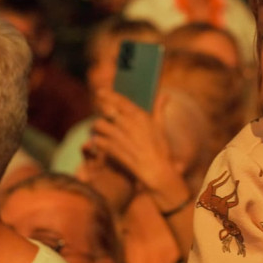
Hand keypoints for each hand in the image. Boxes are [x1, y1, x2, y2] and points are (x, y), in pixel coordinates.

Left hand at [90, 89, 190, 211]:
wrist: (156, 170)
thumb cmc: (160, 149)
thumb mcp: (160, 127)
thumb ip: (159, 109)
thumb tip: (165, 94)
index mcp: (140, 116)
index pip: (121, 100)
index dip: (109, 95)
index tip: (100, 92)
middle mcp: (129, 123)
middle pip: (106, 110)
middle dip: (101, 112)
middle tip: (101, 117)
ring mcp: (120, 136)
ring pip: (98, 124)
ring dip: (97, 128)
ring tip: (100, 132)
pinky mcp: (113, 149)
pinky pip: (97, 140)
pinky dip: (96, 142)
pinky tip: (101, 145)